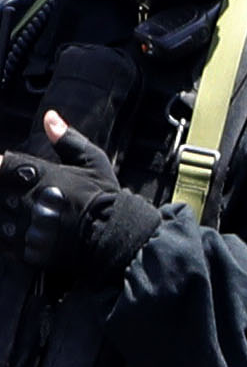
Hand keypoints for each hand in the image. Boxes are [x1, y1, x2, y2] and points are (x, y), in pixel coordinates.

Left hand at [15, 116, 154, 280]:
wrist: (116, 239)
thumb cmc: (105, 200)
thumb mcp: (93, 164)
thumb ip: (67, 140)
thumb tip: (50, 117)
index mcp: (32, 173)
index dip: (4, 169)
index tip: (11, 174)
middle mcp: (20, 198)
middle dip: (6, 195)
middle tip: (26, 200)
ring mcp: (20, 225)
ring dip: (7, 216)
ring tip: (27, 218)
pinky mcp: (23, 250)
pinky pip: (5, 243)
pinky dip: (10, 240)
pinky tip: (24, 237)